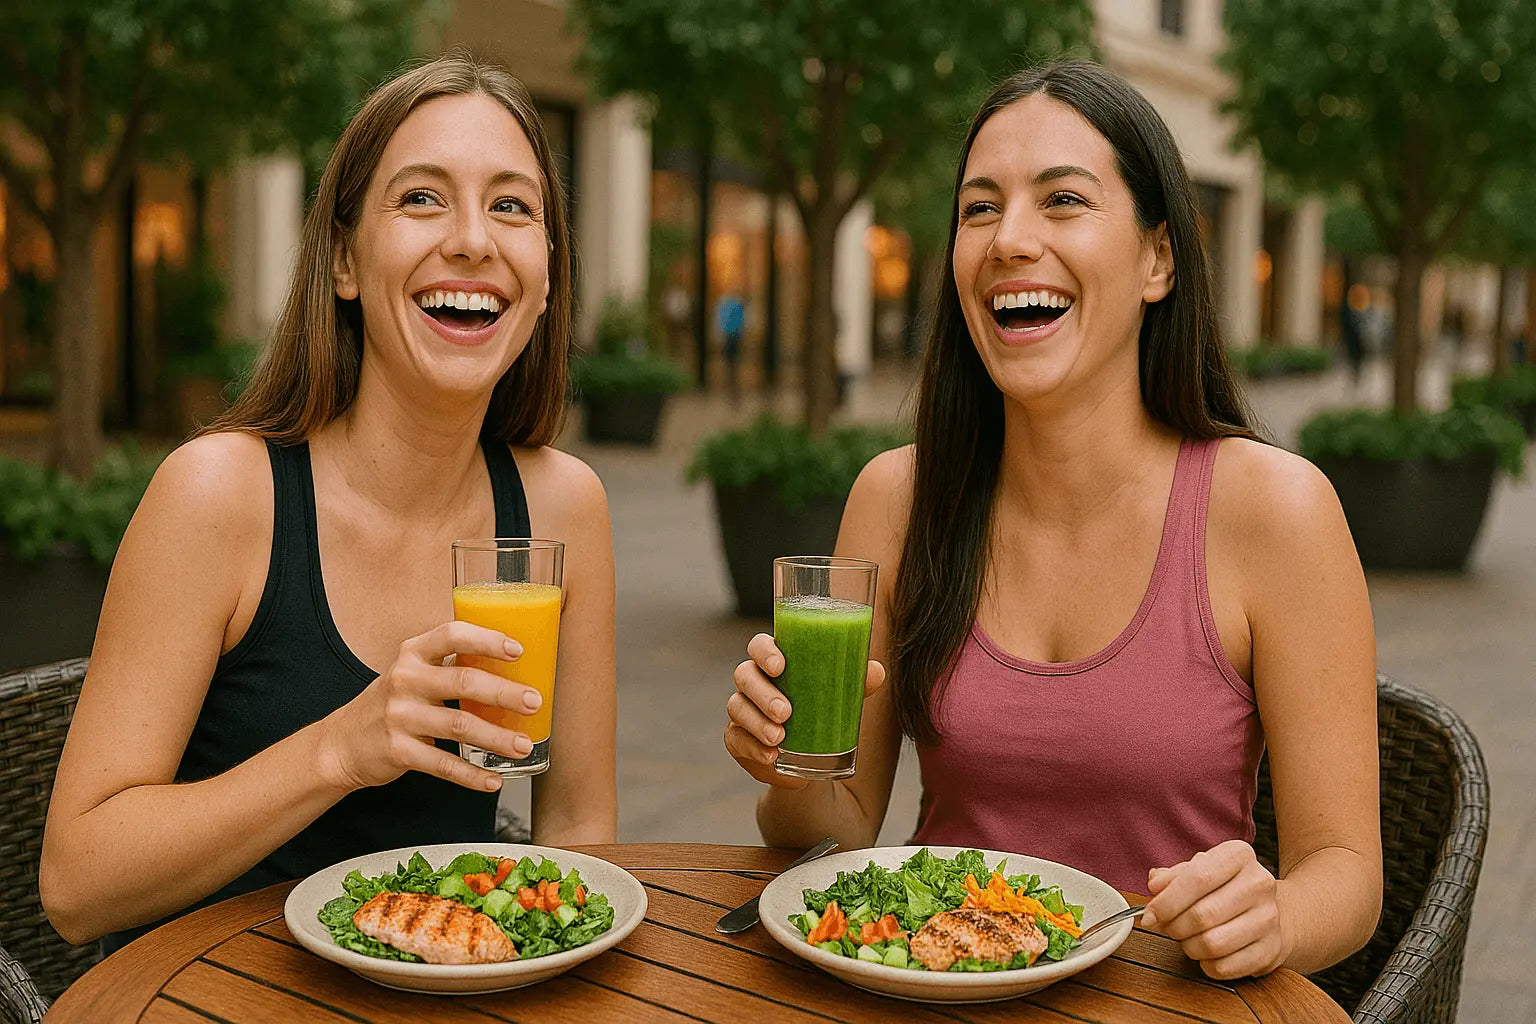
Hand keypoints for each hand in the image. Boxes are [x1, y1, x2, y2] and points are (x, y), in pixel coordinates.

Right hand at [319, 621, 543, 792]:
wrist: (342, 744)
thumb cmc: (394, 703)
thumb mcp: (414, 673)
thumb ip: (451, 666)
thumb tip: (514, 667)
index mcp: (414, 653)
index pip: (452, 635)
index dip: (487, 640)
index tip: (518, 650)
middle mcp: (405, 680)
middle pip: (464, 681)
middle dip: (504, 693)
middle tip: (535, 702)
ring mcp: (400, 716)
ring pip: (459, 725)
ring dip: (496, 738)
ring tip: (523, 746)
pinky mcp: (398, 751)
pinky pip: (443, 765)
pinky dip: (471, 775)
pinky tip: (492, 780)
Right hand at [723, 632, 885, 788]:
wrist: (812, 758)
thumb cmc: (823, 710)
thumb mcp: (841, 695)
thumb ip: (857, 681)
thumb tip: (876, 671)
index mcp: (775, 662)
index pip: (759, 646)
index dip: (764, 651)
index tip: (780, 666)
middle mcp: (754, 682)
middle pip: (744, 675)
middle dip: (763, 693)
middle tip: (786, 712)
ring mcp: (743, 710)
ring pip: (737, 708)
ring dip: (757, 722)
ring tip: (779, 738)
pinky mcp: (738, 739)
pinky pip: (736, 740)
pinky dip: (753, 748)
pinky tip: (771, 757)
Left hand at [1141, 840, 1291, 979]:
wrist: (1270, 909)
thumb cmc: (1224, 887)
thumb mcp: (1199, 869)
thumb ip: (1172, 876)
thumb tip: (1155, 886)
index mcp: (1239, 855)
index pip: (1198, 878)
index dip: (1167, 901)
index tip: (1149, 916)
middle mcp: (1259, 883)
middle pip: (1202, 915)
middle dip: (1174, 926)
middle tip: (1167, 928)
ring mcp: (1269, 918)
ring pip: (1212, 944)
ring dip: (1189, 946)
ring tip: (1187, 939)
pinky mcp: (1272, 949)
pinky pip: (1225, 967)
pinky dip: (1206, 965)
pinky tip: (1206, 953)